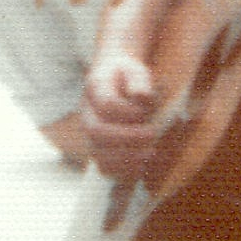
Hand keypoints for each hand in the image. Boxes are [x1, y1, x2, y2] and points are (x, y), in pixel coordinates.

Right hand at [80, 49, 164, 178]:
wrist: (112, 79)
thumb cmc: (127, 76)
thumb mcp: (135, 69)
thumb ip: (139, 80)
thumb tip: (141, 96)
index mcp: (95, 89)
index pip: (107, 104)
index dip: (128, 112)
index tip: (145, 112)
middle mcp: (88, 113)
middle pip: (97, 132)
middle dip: (128, 138)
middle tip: (152, 135)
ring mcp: (91, 133)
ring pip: (98, 154)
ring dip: (126, 158)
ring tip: (150, 153)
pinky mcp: (99, 149)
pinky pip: (105, 168)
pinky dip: (124, 171)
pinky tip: (142, 165)